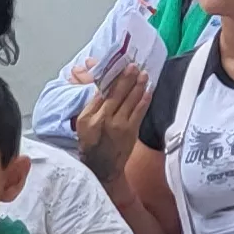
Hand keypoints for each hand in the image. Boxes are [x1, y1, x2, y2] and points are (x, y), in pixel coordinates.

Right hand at [72, 66, 148, 184]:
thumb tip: (103, 87)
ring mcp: (118, 125)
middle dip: (126, 78)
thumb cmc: (92, 144)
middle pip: (116, 94)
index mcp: (87, 116)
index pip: (101, 93)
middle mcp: (102, 119)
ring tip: (143, 74)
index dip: (111, 79)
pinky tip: (149, 91)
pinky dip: (144, 101)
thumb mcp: (84, 125)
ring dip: (138, 86)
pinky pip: (139, 112)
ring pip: (129, 101)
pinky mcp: (131, 131)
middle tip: (134, 66)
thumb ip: (93, 107)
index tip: (119, 67)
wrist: (102, 167)